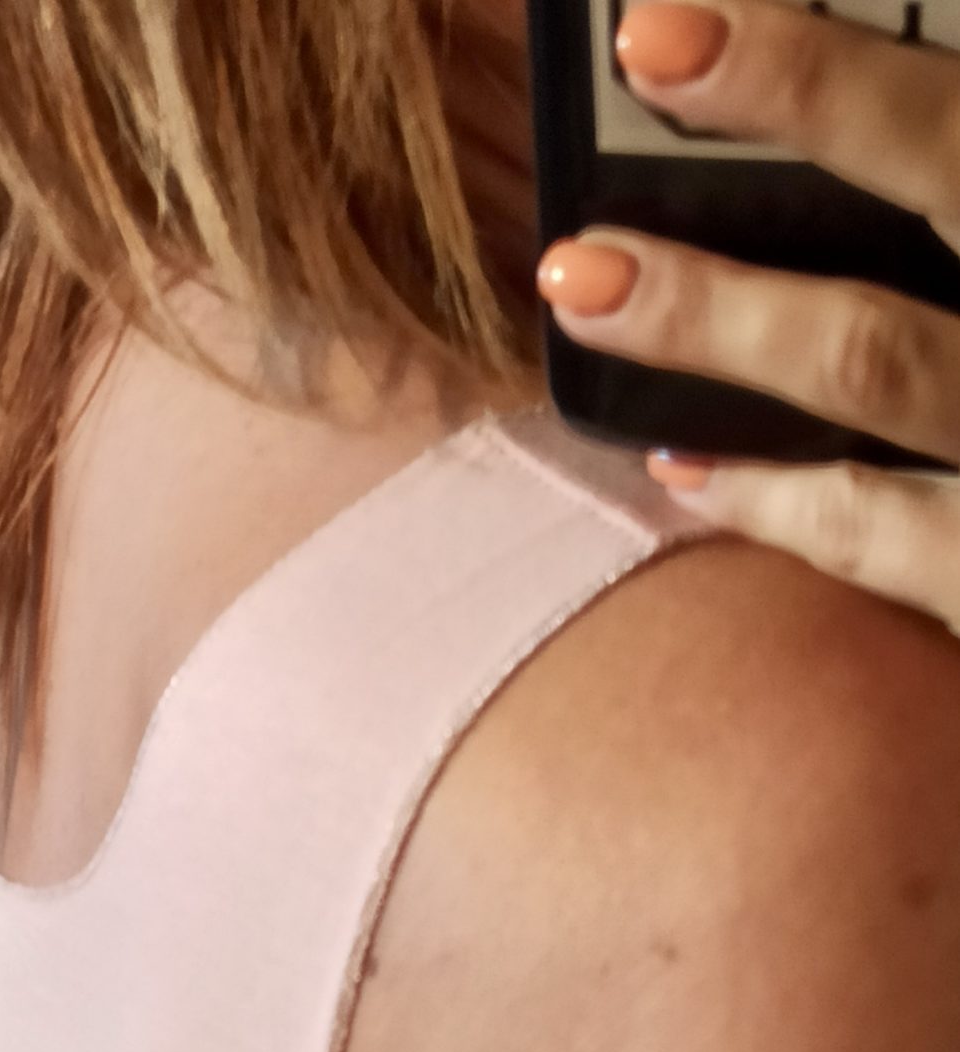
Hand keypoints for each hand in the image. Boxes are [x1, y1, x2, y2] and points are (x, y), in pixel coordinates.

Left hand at [532, 0, 959, 632]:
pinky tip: (678, 461)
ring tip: (588, 279)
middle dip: (812, 98)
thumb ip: (959, 194)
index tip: (712, 9)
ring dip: (727, 314)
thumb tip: (910, 140)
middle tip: (660, 49)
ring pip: (890, 358)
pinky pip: (887, 539)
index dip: (852, 58)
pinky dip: (776, 497)